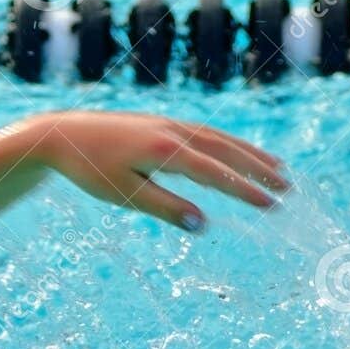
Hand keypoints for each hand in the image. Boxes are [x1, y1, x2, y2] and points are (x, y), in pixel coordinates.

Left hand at [23, 111, 290, 231]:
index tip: (272, 205)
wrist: (61, 135)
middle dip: (259, 170)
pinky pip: (206, 133)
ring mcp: (169, 124)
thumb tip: (203, 224)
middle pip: (227, 152)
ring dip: (250, 154)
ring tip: (277, 168)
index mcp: (166, 151)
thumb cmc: (90, 169)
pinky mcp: (162, 123)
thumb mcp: (123, 194)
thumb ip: (164, 208)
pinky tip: (237, 153)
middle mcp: (174, 132)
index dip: (246, 190)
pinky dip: (228, 143)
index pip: (216, 174)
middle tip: (289, 189)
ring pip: (220, 139)